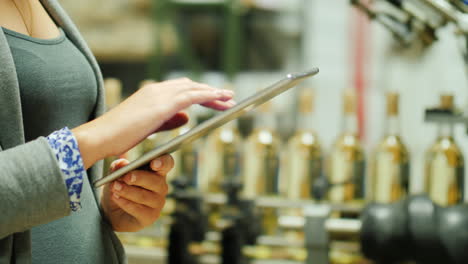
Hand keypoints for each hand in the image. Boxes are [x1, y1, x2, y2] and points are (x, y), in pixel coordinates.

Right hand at [72, 78, 234, 168]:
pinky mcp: (162, 104)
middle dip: (210, 92)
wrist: (101, 137)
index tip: (214, 99)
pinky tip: (219, 99)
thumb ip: (168, 120)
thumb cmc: (120, 136)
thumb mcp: (149, 127)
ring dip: (213, 93)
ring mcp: (159, 94)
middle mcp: (156, 89)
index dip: (199, 93)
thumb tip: (187, 116)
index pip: (181, 89)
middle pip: (190, 86)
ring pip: (193, 88)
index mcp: (151, 94)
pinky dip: (208, 95)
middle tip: (228, 98)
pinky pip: (191, 96)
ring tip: (230, 98)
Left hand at [101, 155, 172, 231]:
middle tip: (125, 177)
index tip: (154, 163)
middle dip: (139, 178)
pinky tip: (116, 197)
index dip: (163, 162)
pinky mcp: (150, 217)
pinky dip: (125, 203)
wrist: (112, 210)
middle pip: (155, 181)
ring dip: (127, 191)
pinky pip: (139, 210)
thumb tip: (122, 164)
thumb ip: (119, 166)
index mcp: (157, 171)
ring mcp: (157, 203)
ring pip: (144, 196)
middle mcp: (161, 187)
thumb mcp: (116, 174)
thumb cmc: (120, 187)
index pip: (167, 163)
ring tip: (114, 187)